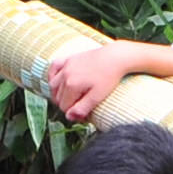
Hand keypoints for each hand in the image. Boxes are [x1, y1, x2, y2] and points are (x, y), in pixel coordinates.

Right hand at [48, 35, 172, 122]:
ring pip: (53, 86)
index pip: (65, 108)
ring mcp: (66, 65)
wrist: (119, 55)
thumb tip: (70, 118)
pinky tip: (62, 82)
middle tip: (81, 107)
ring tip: (75, 97)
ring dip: (60, 93)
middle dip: (67, 104)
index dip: (74, 115)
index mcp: (72, 84)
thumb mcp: (100, 95)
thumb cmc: (113, 77)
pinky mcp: (68, 57)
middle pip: (58, 98)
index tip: (83, 116)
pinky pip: (53, 69)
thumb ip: (84, 107)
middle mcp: (66, 73)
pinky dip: (54, 77)